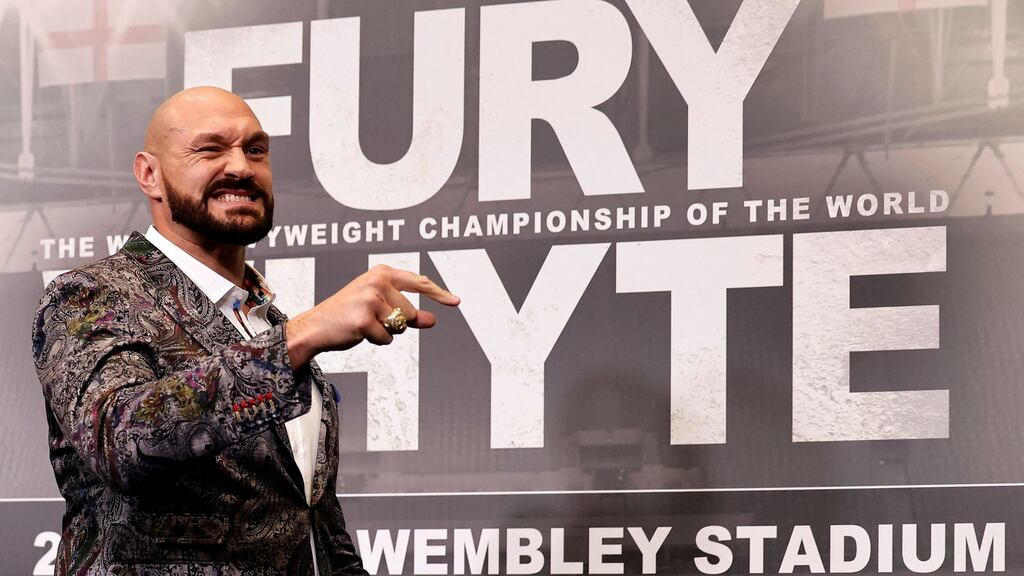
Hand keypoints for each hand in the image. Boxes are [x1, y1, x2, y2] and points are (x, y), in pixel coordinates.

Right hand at [285, 265, 459, 367]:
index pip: (418, 282)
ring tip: (364, 323)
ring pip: (400, 326)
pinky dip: (376, 340)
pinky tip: (359, 331)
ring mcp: (370, 299)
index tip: (455, 301)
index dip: (438, 293)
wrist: (316, 326)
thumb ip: (408, 312)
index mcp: (382, 273)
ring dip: (385, 331)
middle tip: (372, 318)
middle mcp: (377, 282)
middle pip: (410, 312)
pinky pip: (387, 338)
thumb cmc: (348, 314)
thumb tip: (433, 319)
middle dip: (397, 322)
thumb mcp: (380, 308)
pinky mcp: (364, 318)